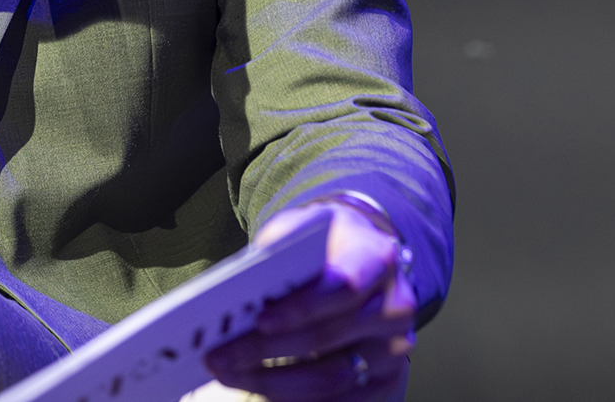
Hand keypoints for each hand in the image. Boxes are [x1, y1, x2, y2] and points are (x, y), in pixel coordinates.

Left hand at [203, 202, 416, 399]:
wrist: (359, 258)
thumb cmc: (323, 246)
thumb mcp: (300, 229)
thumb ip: (276, 253)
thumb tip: (239, 292)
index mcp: (376, 258)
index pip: (342, 286)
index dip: (301, 308)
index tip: (260, 321)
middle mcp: (393, 305)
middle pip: (328, 337)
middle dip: (266, 350)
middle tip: (220, 356)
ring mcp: (394, 347)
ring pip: (331, 379)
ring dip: (273, 382)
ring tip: (229, 373)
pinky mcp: (385, 379)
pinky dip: (296, 399)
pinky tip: (259, 389)